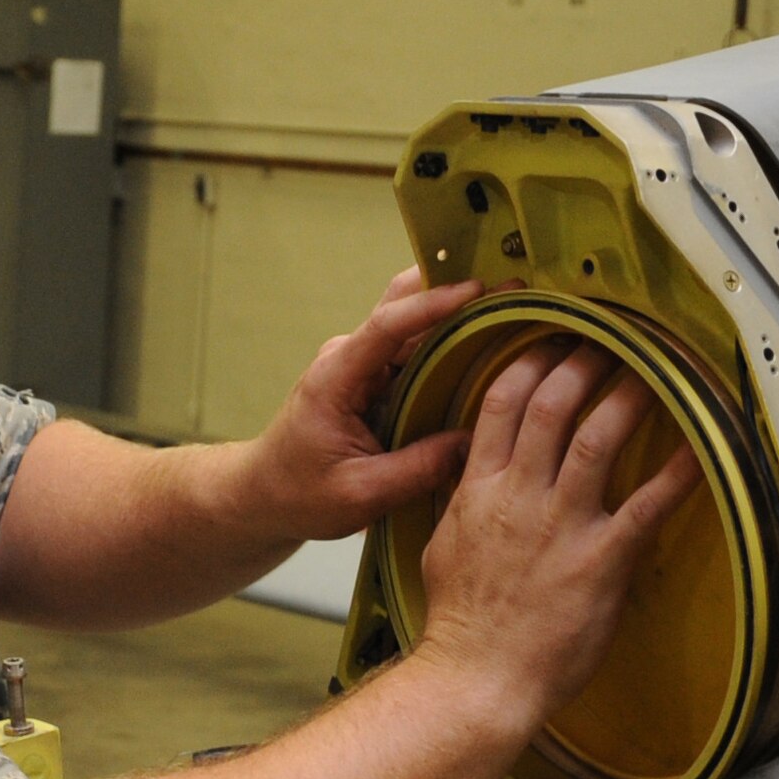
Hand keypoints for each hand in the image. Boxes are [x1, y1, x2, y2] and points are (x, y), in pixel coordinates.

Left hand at [236, 266, 485, 541]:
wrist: (264, 494)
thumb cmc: (300, 495)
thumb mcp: (359, 495)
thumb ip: (417, 470)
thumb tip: (475, 443)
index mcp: (335, 378)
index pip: (385, 326)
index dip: (431, 304)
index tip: (476, 290)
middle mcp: (348, 359)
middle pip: (402, 306)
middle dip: (453, 289)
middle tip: (512, 283)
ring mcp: (362, 365)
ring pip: (414, 324)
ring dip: (458, 314)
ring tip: (514, 307)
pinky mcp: (375, 378)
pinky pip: (416, 349)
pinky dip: (450, 340)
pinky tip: (490, 341)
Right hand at [415, 340, 702, 730]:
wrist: (475, 678)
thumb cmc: (460, 625)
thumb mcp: (441, 546)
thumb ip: (461, 502)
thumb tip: (470, 475)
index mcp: (479, 490)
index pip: (500, 403)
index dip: (529, 360)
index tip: (550, 338)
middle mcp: (519, 496)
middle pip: (551, 403)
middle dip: (583, 360)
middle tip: (610, 340)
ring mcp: (560, 525)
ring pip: (598, 436)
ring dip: (629, 395)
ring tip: (654, 368)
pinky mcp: (600, 560)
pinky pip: (648, 504)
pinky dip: (678, 471)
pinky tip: (702, 445)